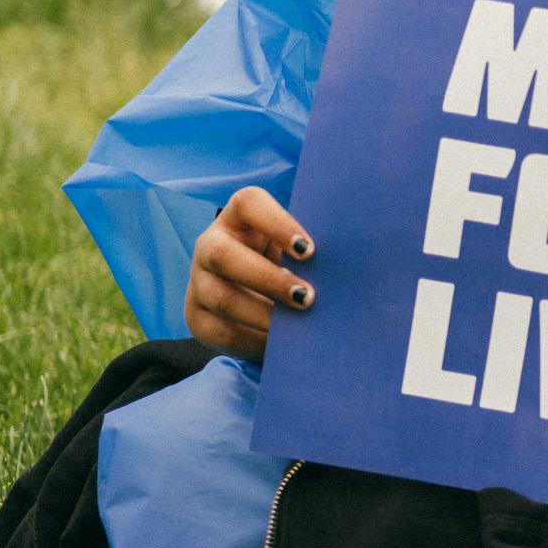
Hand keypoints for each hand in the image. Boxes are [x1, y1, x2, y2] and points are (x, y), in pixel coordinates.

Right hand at [188, 187, 315, 363]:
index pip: (249, 204)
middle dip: (267, 279)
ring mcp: (199, 281)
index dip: (277, 223)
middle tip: (307, 298)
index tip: (310, 251)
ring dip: (262, 315)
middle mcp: (211, 244)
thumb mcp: (296, 248)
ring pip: (220, 298)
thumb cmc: (290, 262)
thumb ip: (312, 250)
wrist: (257, 296)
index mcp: (239, 217)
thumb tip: (352, 263)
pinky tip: (278, 344)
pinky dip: (253, 340)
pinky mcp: (196, 316)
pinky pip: (221, 331)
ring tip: (297, 326)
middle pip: (223, 255)